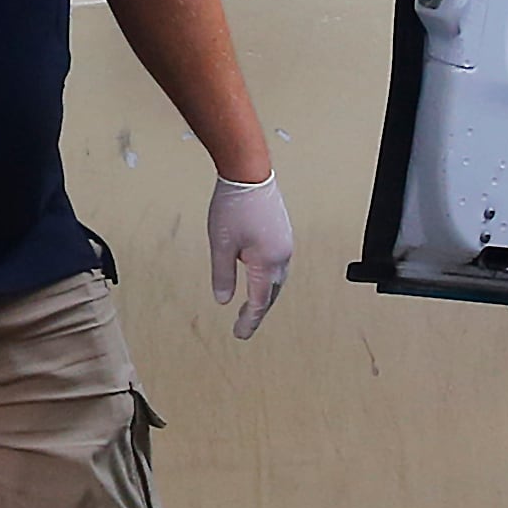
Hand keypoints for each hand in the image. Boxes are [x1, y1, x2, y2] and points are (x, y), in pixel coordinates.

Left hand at [207, 173, 293, 340]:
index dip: (249, 320)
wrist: (249, 172)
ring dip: (266, 293)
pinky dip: (269, 276)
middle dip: (259, 310)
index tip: (239, 334)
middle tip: (244, 324)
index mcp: (267, 262)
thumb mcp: (221, 245)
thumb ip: (223, 275)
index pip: (259, 301)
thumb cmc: (233, 206)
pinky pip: (278, 262)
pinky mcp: (283, 232)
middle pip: (272, 292)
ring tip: (252, 305)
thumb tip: (224, 300)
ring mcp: (285, 242)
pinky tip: (259, 275)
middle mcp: (282, 255)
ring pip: (277, 277)